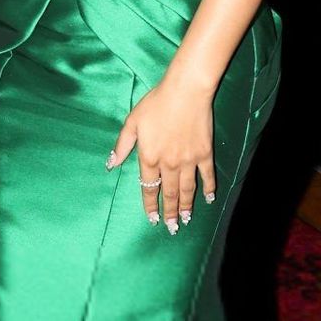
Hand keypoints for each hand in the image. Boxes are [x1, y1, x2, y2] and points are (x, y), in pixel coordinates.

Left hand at [106, 74, 215, 232]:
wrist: (185, 92)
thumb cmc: (156, 104)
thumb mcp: (132, 123)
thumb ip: (122, 145)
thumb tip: (111, 164)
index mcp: (149, 158)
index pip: (148, 187)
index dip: (150, 204)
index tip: (151, 219)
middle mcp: (169, 164)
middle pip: (168, 193)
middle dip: (168, 213)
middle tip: (171, 228)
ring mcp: (189, 161)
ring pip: (187, 190)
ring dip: (185, 207)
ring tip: (185, 220)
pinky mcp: (204, 154)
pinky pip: (207, 176)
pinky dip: (208, 189)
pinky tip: (209, 199)